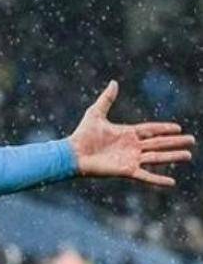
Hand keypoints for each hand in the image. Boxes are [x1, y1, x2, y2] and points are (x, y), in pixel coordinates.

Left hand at [68, 80, 194, 186]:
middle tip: (192, 140)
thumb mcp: (96, 113)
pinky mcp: (126, 170)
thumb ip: (107, 99)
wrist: (73, 153)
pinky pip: (146, 176)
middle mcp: (132, 146)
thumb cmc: (82, 134)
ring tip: (188, 155)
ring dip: (173, 156)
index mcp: (127, 133)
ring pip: (157, 158)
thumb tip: (114, 82)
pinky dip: (158, 179)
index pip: (151, 130)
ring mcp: (130, 159)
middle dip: (175, 142)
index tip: (178, 127)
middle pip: (158, 143)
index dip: (164, 128)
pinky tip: (172, 182)